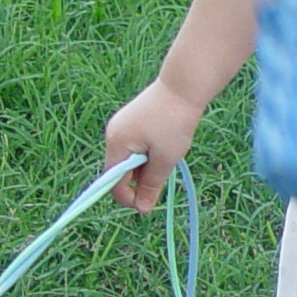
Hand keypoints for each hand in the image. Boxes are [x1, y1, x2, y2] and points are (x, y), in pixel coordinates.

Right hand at [104, 79, 206, 212]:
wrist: (183, 86)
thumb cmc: (174, 122)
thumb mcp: (165, 158)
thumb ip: (151, 185)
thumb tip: (142, 209)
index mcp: (116, 144)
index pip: (112, 182)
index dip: (128, 197)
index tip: (148, 203)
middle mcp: (113, 134)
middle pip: (119, 171)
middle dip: (139, 179)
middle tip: (164, 173)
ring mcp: (121, 126)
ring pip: (128, 159)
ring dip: (145, 166)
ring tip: (167, 154)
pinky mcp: (131, 121)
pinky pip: (134, 147)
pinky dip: (147, 154)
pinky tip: (164, 146)